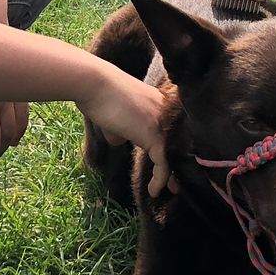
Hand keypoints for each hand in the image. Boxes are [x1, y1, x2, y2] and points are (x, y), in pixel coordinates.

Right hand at [76, 68, 173, 198]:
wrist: (95, 84)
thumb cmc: (100, 95)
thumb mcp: (115, 116)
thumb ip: (121, 129)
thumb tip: (119, 141)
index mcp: (160, 104)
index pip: (174, 132)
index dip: (174, 150)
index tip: (171, 165)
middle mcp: (167, 113)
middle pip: (179, 144)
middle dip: (180, 164)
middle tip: (179, 182)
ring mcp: (162, 123)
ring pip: (174, 155)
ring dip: (173, 175)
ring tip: (172, 190)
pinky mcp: (154, 135)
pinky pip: (163, 163)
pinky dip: (161, 179)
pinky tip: (154, 190)